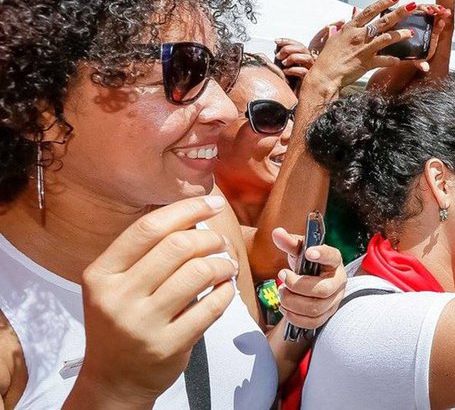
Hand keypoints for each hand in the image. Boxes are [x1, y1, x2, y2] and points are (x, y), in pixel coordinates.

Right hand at [75, 196, 238, 403]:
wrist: (114, 379)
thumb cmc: (122, 321)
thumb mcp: (117, 284)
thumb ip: (147, 252)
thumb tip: (194, 214)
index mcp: (101, 274)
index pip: (148, 228)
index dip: (187, 209)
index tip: (214, 203)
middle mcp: (117, 297)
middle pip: (178, 247)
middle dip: (209, 239)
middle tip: (220, 244)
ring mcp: (142, 324)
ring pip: (198, 273)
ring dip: (222, 264)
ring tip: (226, 266)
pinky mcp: (168, 346)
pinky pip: (211, 306)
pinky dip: (226, 291)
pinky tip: (226, 288)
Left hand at [271, 228, 346, 330]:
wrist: (311, 281)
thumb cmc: (307, 264)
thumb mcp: (299, 252)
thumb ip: (289, 243)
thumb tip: (276, 232)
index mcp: (334, 261)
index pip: (332, 256)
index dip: (322, 255)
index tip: (309, 252)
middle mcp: (339, 281)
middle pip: (322, 289)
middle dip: (297, 286)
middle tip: (282, 278)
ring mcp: (335, 300)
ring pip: (316, 308)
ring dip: (292, 302)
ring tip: (282, 293)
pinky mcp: (327, 314)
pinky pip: (312, 322)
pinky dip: (294, 316)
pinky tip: (285, 307)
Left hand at [274, 38, 315, 81]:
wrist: (292, 97)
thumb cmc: (289, 82)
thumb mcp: (282, 67)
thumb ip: (281, 58)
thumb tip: (276, 49)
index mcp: (303, 57)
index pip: (297, 44)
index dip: (287, 41)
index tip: (276, 41)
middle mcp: (308, 62)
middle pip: (302, 48)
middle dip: (289, 48)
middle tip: (278, 55)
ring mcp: (310, 70)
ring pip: (306, 57)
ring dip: (293, 57)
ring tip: (283, 63)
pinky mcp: (309, 80)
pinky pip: (303, 71)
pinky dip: (293, 70)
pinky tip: (285, 72)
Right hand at [304, 0, 415, 97]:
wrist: (324, 75)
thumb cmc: (328, 58)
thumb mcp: (333, 39)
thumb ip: (342, 27)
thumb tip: (345, 19)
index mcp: (351, 28)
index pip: (370, 11)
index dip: (383, 2)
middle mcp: (359, 36)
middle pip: (383, 21)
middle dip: (399, 12)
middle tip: (412, 6)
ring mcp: (364, 48)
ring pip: (387, 38)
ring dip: (401, 34)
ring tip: (412, 32)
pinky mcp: (367, 62)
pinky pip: (384, 60)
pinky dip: (393, 59)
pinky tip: (400, 59)